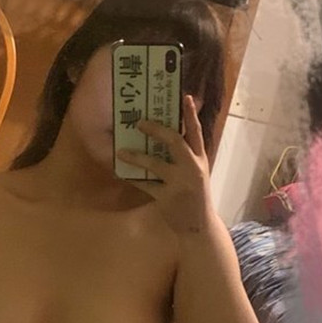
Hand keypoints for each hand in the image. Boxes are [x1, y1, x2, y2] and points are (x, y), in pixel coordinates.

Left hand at [115, 94, 214, 233]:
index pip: (196, 132)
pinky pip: (145, 185)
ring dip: (136, 157)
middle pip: (175, 142)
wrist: (199, 226)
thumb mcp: (197, 172)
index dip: (191, 114)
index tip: (185, 96)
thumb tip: (172, 134)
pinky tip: (121, 173)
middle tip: (140, 122)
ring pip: (155, 164)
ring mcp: (180, 183)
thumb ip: (187, 155)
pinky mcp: (167, 198)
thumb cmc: (195, 195)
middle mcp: (192, 168)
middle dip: (157, 130)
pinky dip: (133, 178)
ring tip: (121, 151)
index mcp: (200, 159)